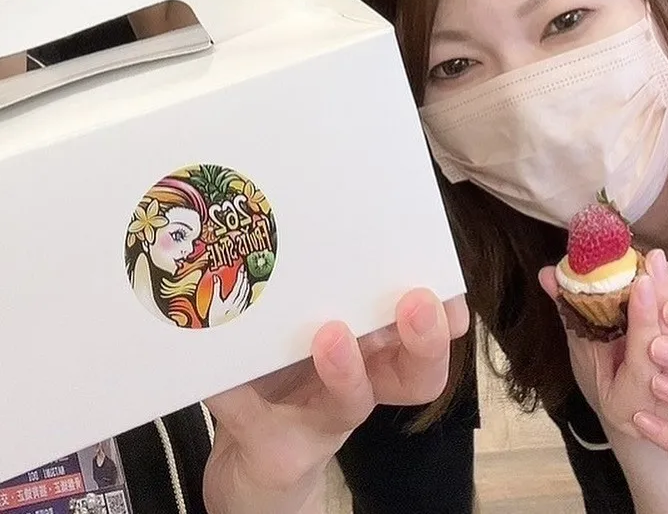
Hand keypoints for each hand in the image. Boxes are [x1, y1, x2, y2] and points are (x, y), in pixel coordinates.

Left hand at [203, 291, 467, 513]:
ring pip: (352, 402)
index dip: (443, 313)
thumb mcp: (299, 318)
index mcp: (375, 349)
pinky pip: (255, 416)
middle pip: (415, 373)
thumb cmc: (285, 373)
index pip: (425, 330)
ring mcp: (323, 420)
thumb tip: (289, 207)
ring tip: (331, 335)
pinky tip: (219, 370)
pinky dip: (233, 388)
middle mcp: (362, 384)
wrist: (252, 459)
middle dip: (424, 338)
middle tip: (417, 302)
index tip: (448, 285)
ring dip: (346, 369)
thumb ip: (303, 277)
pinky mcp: (278, 447)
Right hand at [208, 266, 252, 326]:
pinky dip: (247, 293)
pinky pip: (247, 300)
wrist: (218, 330)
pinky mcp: (241, 312)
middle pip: (244, 289)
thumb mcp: (214, 302)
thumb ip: (216, 288)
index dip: (241, 276)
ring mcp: (241, 308)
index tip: (242, 269)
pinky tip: (246, 292)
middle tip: (244, 270)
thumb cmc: (215, 318)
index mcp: (231, 301)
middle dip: (245, 278)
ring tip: (246, 278)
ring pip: (247, 294)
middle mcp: (238, 304)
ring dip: (247, 285)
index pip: (239, 286)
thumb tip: (216, 278)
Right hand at [539, 251, 667, 437]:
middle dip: (667, 298)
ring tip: (663, 263)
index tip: (642, 282)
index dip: (645, 320)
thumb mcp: (583, 358)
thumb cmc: (605, 388)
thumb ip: (571, 317)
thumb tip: (547, 274)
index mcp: (631, 404)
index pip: (644, 360)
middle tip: (654, 261)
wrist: (640, 419)